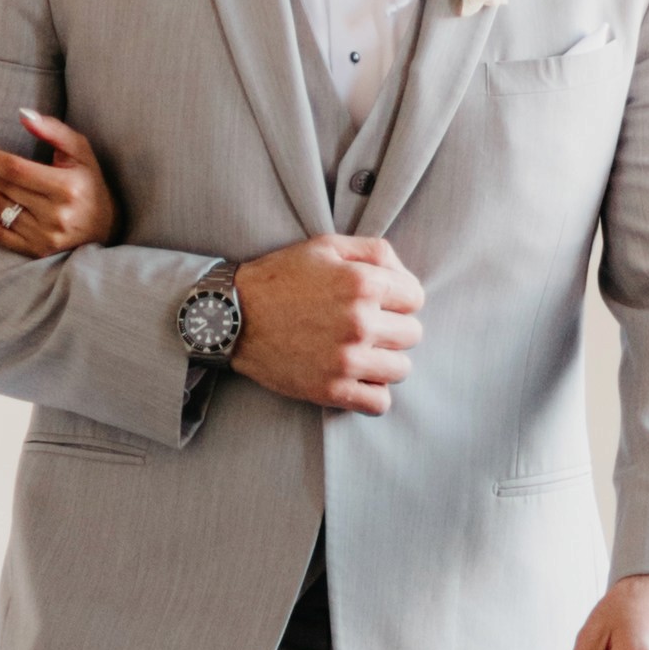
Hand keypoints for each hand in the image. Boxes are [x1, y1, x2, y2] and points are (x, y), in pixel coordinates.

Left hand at [0, 110, 117, 258]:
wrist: (105, 227)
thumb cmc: (88, 182)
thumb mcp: (80, 151)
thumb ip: (53, 130)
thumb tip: (23, 115)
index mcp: (67, 187)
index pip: (15, 169)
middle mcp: (55, 215)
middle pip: (4, 188)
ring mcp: (44, 236)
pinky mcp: (35, 250)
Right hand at [228, 236, 422, 413]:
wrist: (232, 316)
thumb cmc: (280, 278)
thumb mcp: (326, 245)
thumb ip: (375, 251)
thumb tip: (404, 276)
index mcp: (362, 283)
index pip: (416, 298)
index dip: (398, 298)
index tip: (379, 303)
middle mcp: (359, 322)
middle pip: (412, 334)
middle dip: (392, 329)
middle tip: (365, 327)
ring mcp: (346, 359)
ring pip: (401, 370)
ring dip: (385, 362)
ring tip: (360, 353)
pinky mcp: (331, 390)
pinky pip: (379, 403)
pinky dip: (372, 394)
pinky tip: (356, 379)